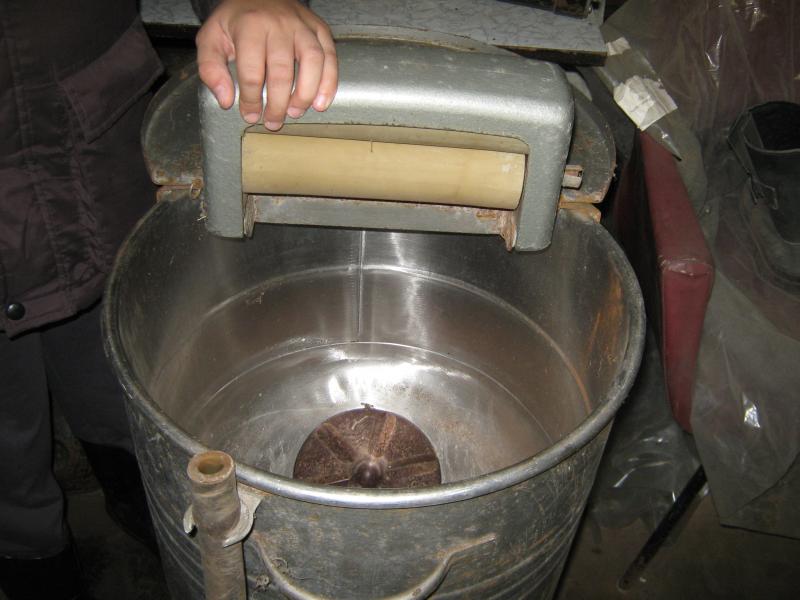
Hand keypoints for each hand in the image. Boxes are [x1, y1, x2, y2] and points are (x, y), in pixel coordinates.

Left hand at [196, 0, 337, 129]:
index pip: (252, 71)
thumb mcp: (211, 38)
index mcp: (250, 26)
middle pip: (282, 72)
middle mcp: (279, 24)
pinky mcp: (319, 29)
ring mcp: (302, 26)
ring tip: (296, 112)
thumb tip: (226, 100)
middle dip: (278, 104)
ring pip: (312, 63)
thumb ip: (210, 69)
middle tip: (273, 122)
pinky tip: (320, 102)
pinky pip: (329, 56)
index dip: (251, 100)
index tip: (251, 116)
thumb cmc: (236, 21)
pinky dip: (329, 82)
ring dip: (305, 94)